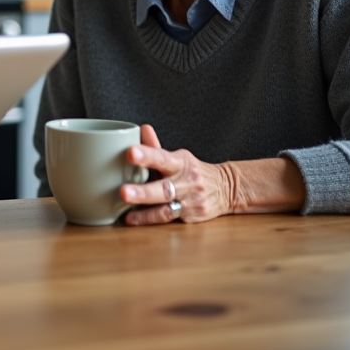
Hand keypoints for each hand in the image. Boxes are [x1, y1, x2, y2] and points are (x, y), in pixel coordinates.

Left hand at [119, 124, 234, 225]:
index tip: (130, 153)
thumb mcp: (179, 157)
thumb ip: (156, 147)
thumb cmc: (192, 171)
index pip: (162, 158)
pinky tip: (134, 219)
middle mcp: (187, 182)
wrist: (226, 188)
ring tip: (127, 215)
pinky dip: (150, 220)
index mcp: (181, 163)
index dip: (147, 155)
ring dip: (145, 213)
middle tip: (123, 192)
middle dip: (143, 192)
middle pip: (164, 188)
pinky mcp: (191, 217)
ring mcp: (190, 201)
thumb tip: (142, 129)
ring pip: (166, 209)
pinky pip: (168, 219)